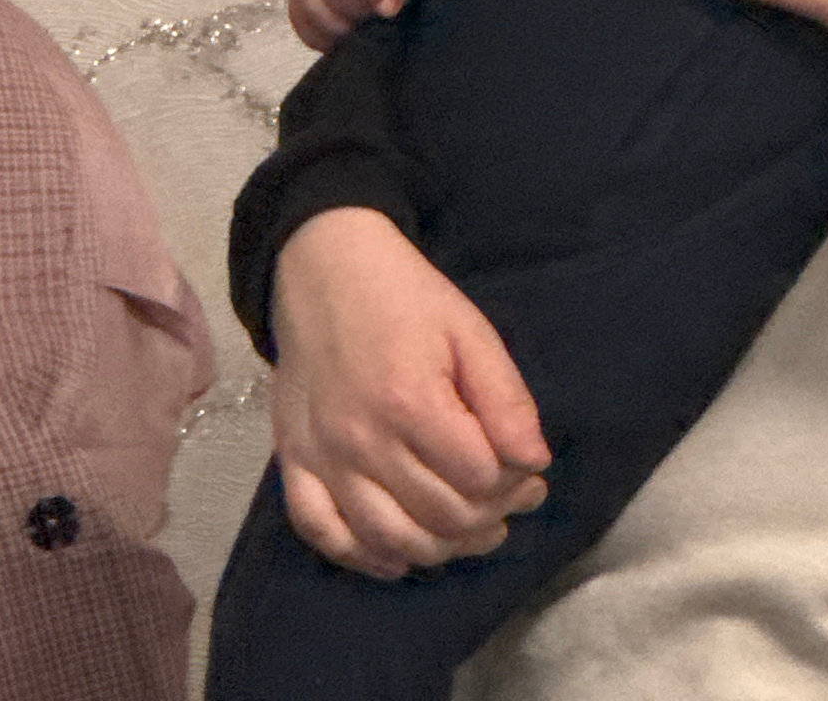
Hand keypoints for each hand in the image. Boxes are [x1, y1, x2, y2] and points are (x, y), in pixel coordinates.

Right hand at [270, 209, 549, 576]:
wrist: (326, 269)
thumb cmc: (406, 297)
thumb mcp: (470, 331)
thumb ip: (505, 399)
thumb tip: (535, 461)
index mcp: (412, 401)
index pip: (478, 479)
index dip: (514, 483)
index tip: (530, 473)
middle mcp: (362, 440)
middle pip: (438, 516)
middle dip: (489, 519)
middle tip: (511, 503)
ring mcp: (323, 457)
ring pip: (388, 538)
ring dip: (439, 549)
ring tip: (471, 532)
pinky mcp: (293, 462)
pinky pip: (322, 534)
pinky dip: (362, 557)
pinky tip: (399, 556)